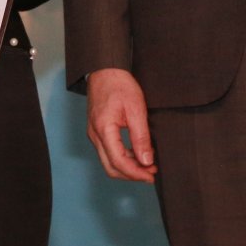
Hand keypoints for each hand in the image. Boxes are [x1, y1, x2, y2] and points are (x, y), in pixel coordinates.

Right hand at [86, 68, 156, 182]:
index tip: (152, 175)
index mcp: (103, 129)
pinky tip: (137, 155)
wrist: (105, 70)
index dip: (136, 173)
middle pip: (110, 167)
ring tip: (148, 164)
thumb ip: (141, 137)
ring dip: (128, 168)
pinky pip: (108, 152)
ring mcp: (94, 134)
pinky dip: (123, 159)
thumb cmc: (119, 85)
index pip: (118, 162)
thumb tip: (146, 160)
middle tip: (151, 174)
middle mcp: (95, 135)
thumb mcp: (136, 110)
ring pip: (108, 162)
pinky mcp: (97, 131)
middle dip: (132, 175)